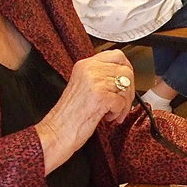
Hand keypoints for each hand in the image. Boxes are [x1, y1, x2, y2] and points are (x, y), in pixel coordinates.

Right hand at [35, 50, 134, 173]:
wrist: (57, 131)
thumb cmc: (70, 114)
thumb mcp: (84, 86)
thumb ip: (100, 77)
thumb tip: (124, 76)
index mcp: (85, 65)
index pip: (117, 55)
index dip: (127, 69)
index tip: (127, 82)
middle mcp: (90, 69)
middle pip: (125, 70)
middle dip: (129, 89)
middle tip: (123, 101)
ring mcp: (95, 81)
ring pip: (126, 86)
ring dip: (124, 104)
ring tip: (114, 112)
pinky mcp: (101, 96)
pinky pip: (122, 101)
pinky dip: (118, 112)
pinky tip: (108, 117)